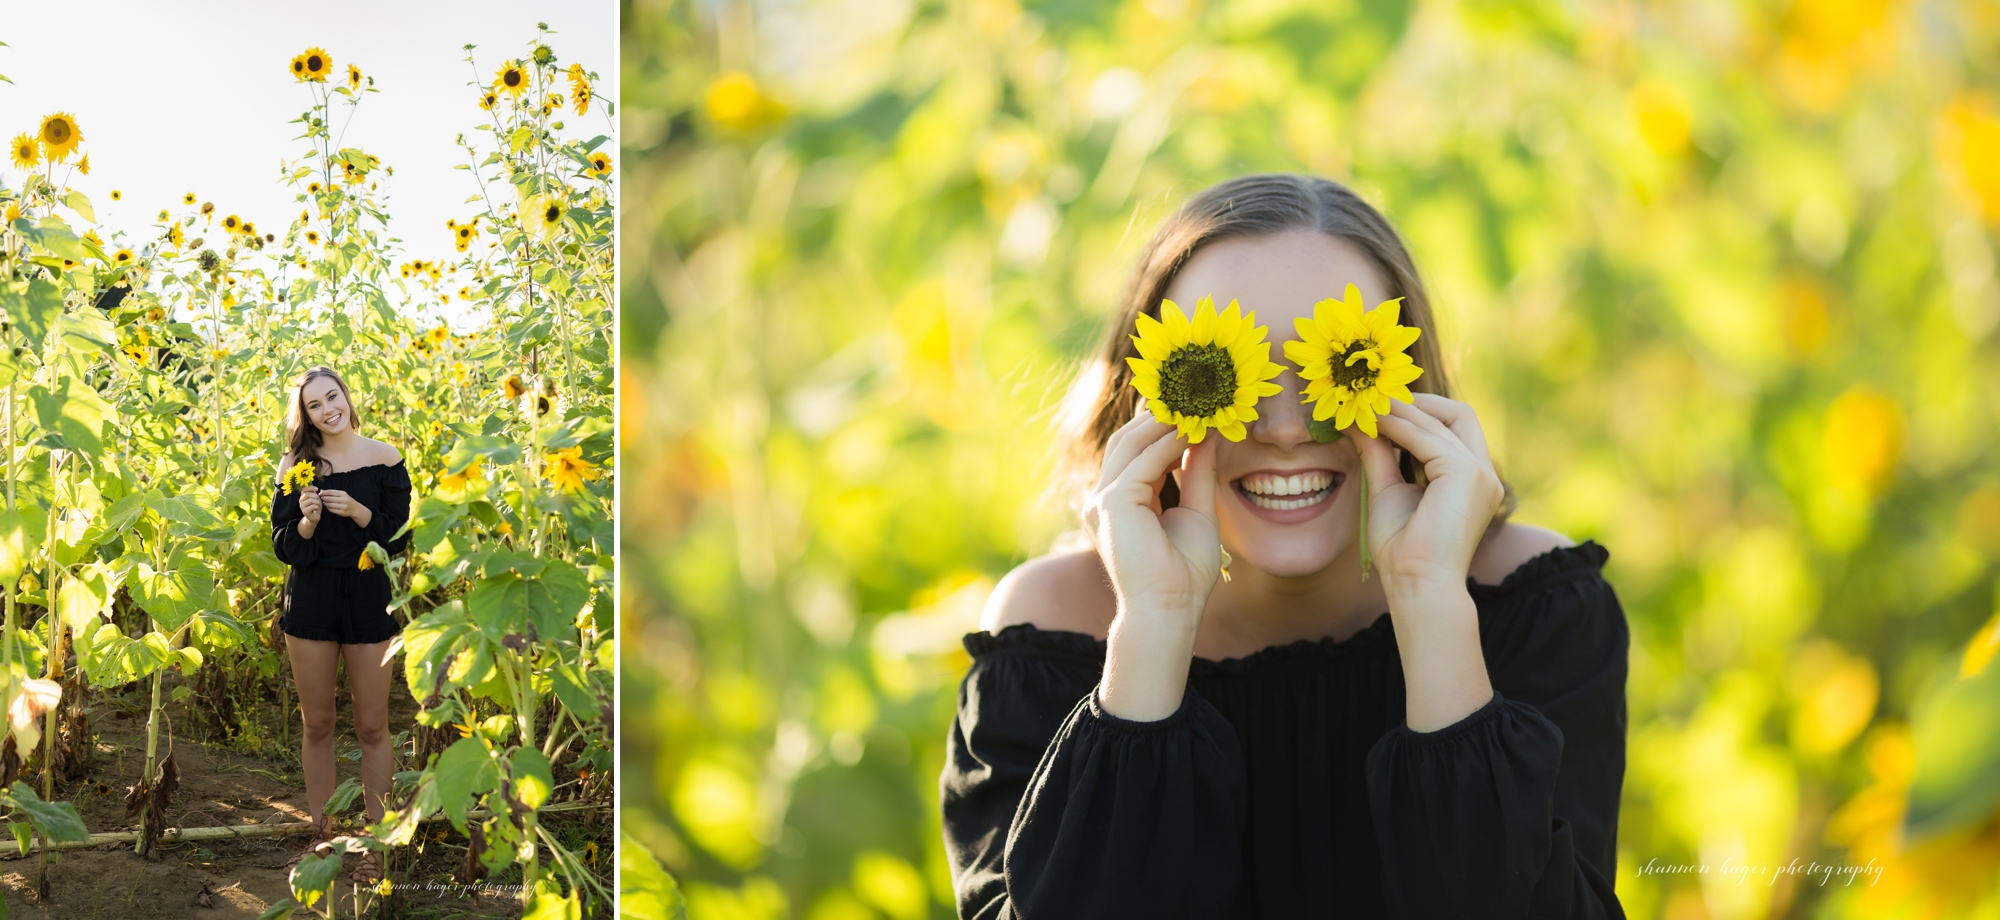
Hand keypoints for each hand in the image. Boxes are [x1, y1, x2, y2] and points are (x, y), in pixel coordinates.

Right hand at [299, 486, 322, 523]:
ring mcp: (302, 506)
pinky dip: (316, 506)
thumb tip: (315, 488)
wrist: (315, 516)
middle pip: (307, 494)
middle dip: (315, 496)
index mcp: (303, 496)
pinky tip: (316, 508)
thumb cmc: (316, 506)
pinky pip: (312, 506)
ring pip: (310, 500)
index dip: (310, 488)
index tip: (317, 489)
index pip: (303, 489)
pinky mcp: (304, 511)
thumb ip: (314, 493)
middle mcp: (300, 500)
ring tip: (317, 504)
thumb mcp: (316, 498)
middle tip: (318, 500)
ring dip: (317, 502)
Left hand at [318, 488, 353, 518]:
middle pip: (330, 498)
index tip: (320, 493)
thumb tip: (321, 490)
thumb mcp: (341, 494)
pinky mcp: (341, 512)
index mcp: (343, 494)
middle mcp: (344, 500)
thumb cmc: (346, 500)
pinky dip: (328, 508)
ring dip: (325, 503)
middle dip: (324, 498)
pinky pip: (331, 510)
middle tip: (321, 498)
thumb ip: (332, 492)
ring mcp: (343, 506)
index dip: (324, 493)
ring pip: (330, 505)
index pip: (331, 492)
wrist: (355, 508)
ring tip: (324, 502)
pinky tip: (327, 506)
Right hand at [1085, 400, 1222, 639]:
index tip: (1196, 408)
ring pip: (1130, 445)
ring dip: (1163, 423)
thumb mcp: (1198, 511)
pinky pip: (1140, 462)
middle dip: (1160, 416)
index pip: (1136, 452)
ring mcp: (1102, 501)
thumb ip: (1198, 472)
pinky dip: (1166, 443)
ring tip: (1196, 407)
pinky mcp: (1111, 504)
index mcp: (1120, 503)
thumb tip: (1208, 434)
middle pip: (1127, 441)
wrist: (1168, 610)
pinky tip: (1190, 431)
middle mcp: (1103, 499)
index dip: (1164, 427)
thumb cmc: (1183, 573)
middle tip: (1196, 396)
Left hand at [1353, 394, 1504, 594]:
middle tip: (1375, 400)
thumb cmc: (1402, 549)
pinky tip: (1372, 424)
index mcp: (1471, 478)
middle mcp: (1484, 473)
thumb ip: (1380, 453)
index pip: (1452, 427)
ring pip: (1442, 420)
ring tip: (1364, 408)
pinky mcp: (1466, 474)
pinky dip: (1398, 426)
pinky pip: (1428, 437)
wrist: (1415, 584)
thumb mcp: (1387, 489)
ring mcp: (1480, 472)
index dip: (1416, 412)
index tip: (1376, 407)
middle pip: (1458, 413)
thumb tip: (1360, 421)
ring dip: (1400, 410)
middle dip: (1417, 402)